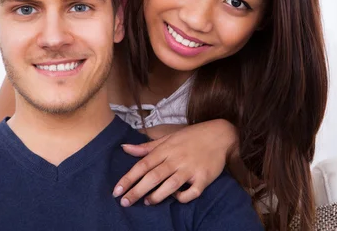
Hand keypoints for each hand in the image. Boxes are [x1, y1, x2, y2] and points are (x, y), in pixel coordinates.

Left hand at [113, 119, 237, 206]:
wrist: (220, 134)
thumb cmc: (191, 137)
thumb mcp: (168, 138)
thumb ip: (146, 147)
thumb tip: (124, 148)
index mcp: (166, 149)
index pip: (142, 165)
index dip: (128, 178)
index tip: (116, 191)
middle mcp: (176, 159)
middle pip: (153, 177)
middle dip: (136, 191)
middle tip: (124, 202)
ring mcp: (190, 168)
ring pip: (170, 185)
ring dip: (156, 196)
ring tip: (147, 202)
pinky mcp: (204, 178)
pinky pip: (192, 192)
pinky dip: (182, 197)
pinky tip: (175, 197)